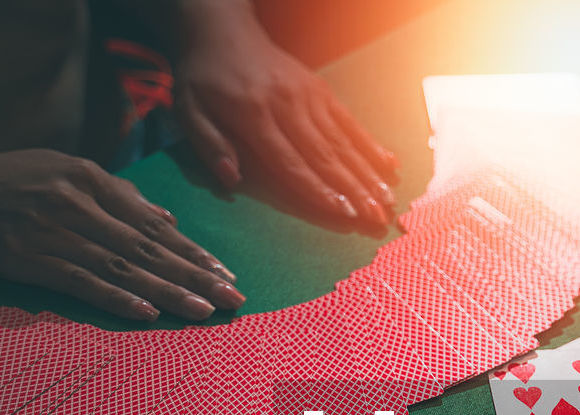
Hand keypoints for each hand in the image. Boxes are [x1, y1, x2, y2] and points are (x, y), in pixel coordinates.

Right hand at [0, 149, 242, 319]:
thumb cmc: (5, 182)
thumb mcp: (63, 171)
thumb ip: (118, 195)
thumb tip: (166, 219)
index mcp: (92, 180)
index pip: (155, 224)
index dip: (193, 251)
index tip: (225, 273)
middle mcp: (79, 204)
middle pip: (149, 246)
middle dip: (196, 274)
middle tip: (232, 298)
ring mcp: (55, 231)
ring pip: (125, 265)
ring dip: (168, 290)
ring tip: (204, 310)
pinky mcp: (30, 258)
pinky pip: (82, 281)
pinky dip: (117, 296)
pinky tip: (147, 313)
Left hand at [174, 0, 398, 227]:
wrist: (224, 30)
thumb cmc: (205, 77)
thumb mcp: (190, 110)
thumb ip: (210, 145)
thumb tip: (230, 180)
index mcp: (254, 116)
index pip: (290, 162)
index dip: (318, 190)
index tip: (343, 213)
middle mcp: (288, 106)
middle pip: (325, 156)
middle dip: (354, 190)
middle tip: (377, 218)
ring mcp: (309, 97)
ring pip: (343, 142)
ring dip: (368, 174)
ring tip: (388, 201)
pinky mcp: (321, 91)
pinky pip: (349, 122)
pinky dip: (371, 145)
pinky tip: (390, 165)